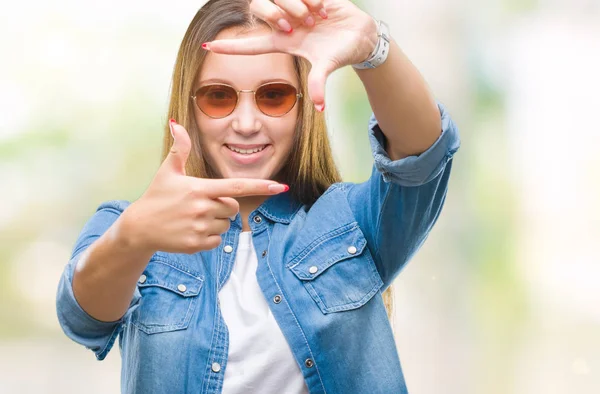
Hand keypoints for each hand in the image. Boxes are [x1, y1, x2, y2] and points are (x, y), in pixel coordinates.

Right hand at [120, 120, 287, 253]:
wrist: (139, 228)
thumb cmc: (156, 196)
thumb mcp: (168, 171)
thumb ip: (179, 148)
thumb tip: (176, 123)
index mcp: (200, 188)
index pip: (236, 187)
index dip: (260, 185)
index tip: (280, 186)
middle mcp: (202, 208)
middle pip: (233, 208)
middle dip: (222, 207)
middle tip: (199, 206)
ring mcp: (199, 228)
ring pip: (226, 226)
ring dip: (215, 223)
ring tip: (193, 219)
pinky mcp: (196, 245)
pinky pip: (217, 242)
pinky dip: (209, 238)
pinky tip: (191, 231)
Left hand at [203, 0, 378, 110]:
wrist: (361, 34)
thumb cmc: (341, 53)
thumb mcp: (327, 66)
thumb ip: (320, 84)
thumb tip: (320, 109)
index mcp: (285, 44)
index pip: (252, 46)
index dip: (230, 47)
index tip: (207, 47)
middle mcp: (285, 26)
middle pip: (265, 14)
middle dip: (281, 14)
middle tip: (306, 23)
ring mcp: (294, 9)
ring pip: (283, 1)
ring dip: (302, 8)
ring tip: (320, 18)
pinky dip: (313, 0)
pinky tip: (325, 8)